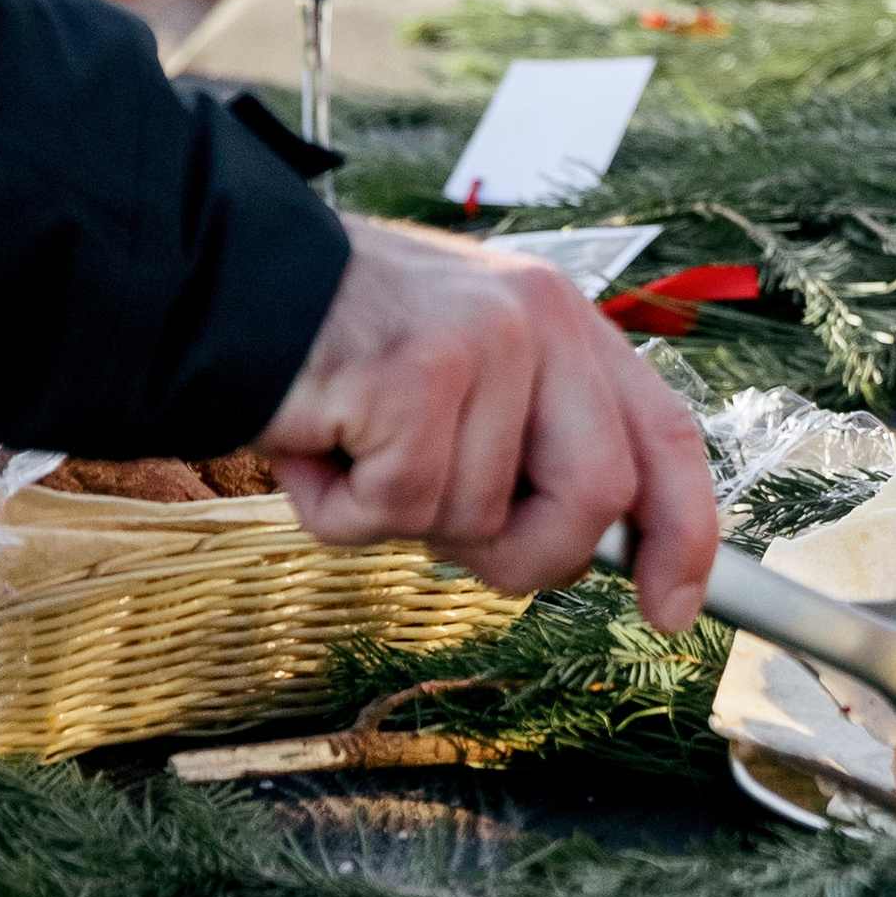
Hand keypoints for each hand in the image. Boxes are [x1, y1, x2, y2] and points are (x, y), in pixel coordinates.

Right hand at [258, 215, 721, 624]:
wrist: (212, 285)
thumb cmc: (334, 355)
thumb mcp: (459, 387)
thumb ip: (530, 448)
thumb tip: (591, 555)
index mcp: (563, 320)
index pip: (665, 435)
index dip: (683, 533)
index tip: (672, 611)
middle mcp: (538, 318)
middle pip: (596, 498)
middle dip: (525, 555)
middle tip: (441, 536)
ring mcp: (481, 341)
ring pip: (482, 518)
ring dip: (402, 522)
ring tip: (351, 451)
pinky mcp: (413, 375)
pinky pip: (400, 508)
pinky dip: (340, 511)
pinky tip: (314, 447)